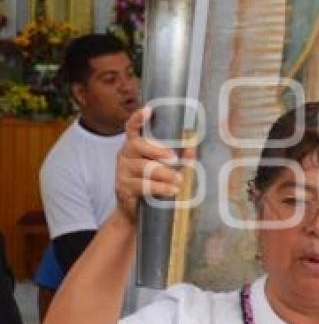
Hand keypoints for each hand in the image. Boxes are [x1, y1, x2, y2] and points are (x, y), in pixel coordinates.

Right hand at [115, 107, 190, 221]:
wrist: (134, 213)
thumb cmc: (152, 183)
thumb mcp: (164, 168)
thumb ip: (178, 158)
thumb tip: (192, 149)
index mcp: (134, 145)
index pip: (132, 128)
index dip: (138, 118)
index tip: (148, 110)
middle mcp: (125, 155)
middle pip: (139, 146)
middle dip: (158, 151)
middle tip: (174, 159)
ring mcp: (122, 171)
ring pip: (145, 167)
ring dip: (165, 174)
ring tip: (179, 180)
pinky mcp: (124, 187)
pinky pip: (143, 185)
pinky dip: (160, 187)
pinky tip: (172, 190)